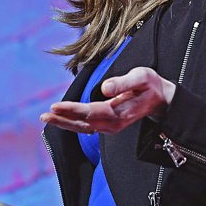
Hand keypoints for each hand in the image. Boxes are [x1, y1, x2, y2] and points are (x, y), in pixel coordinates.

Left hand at [40, 67, 175, 134]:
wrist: (161, 99)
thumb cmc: (150, 85)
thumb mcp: (141, 77)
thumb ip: (123, 83)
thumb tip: (105, 88)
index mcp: (119, 111)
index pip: (91, 112)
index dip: (72, 110)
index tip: (56, 106)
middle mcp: (114, 123)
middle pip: (83, 123)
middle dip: (63, 119)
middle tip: (44, 115)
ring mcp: (111, 126)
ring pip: (84, 127)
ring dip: (65, 123)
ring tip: (47, 118)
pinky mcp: (109, 125)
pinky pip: (88, 127)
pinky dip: (73, 124)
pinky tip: (62, 120)